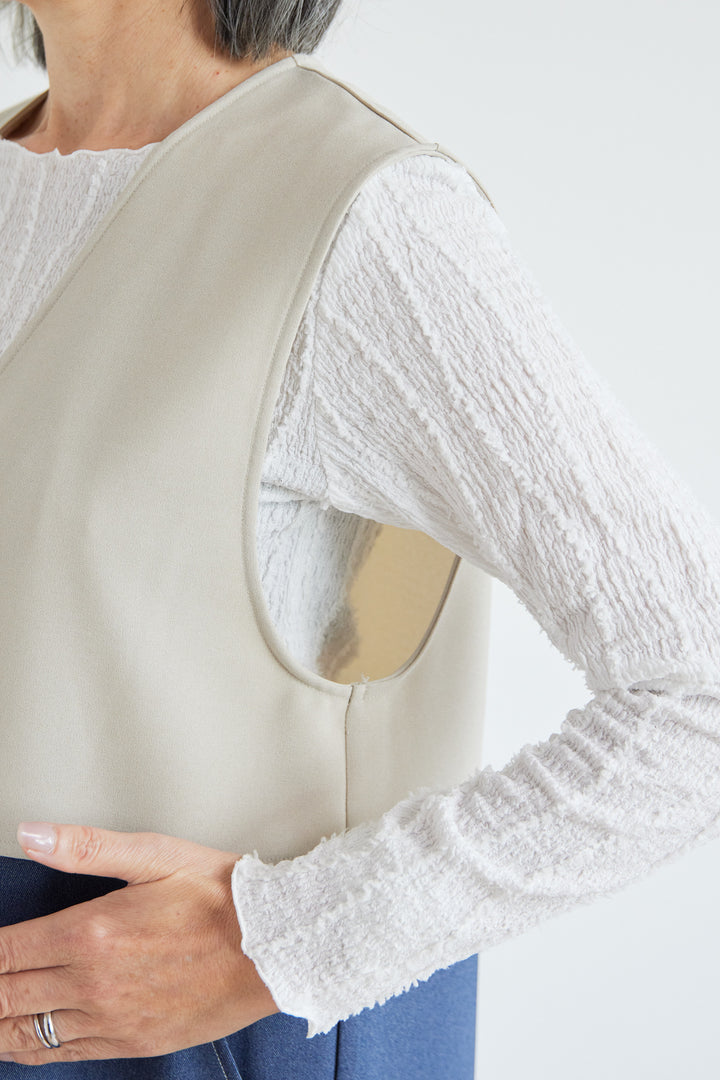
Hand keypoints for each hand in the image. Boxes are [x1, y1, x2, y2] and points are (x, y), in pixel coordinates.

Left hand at [0, 823, 279, 1063]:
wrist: (275, 945)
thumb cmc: (221, 895)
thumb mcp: (156, 854)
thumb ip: (86, 847)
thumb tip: (33, 834)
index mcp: (93, 931)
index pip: (6, 950)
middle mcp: (94, 982)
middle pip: (6, 996)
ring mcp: (112, 1019)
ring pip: (27, 1033)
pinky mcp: (132, 1042)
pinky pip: (64, 1054)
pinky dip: (30, 1048)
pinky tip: (21, 1039)